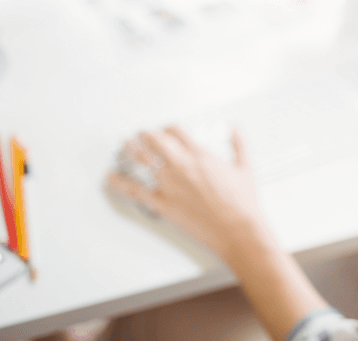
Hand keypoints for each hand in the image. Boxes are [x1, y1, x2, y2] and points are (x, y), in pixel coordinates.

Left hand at [107, 126, 263, 261]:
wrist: (237, 228)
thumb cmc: (241, 203)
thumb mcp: (245, 167)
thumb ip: (239, 145)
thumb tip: (236, 130)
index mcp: (201, 155)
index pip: (178, 133)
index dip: (169, 128)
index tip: (166, 129)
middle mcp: (182, 166)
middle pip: (157, 142)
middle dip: (147, 135)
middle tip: (141, 133)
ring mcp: (170, 184)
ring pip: (145, 160)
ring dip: (133, 150)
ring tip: (125, 145)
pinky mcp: (164, 204)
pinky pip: (137, 191)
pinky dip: (121, 183)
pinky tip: (112, 178)